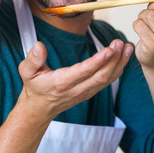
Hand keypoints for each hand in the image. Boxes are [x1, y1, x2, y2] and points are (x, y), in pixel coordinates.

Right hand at [17, 39, 132, 119]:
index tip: (110, 49)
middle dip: (113, 59)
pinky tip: (124, 56)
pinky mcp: (90, 92)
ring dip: (119, 63)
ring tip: (127, 47)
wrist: (39, 109)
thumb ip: (32, 59)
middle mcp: (76, 89)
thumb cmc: (34, 87)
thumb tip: (39, 46)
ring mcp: (85, 92)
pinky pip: (107, 81)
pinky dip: (118, 69)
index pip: (83, 72)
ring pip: (107, 79)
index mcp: (61, 83)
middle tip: (121, 43)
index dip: (98, 61)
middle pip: (100, 76)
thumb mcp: (26, 72)